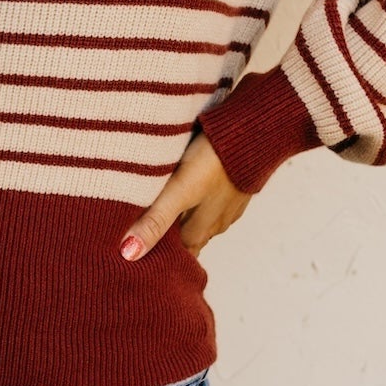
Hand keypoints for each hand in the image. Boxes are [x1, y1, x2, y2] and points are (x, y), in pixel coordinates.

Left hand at [118, 130, 254, 261]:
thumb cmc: (215, 161)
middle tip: (142, 230)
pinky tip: (188, 185)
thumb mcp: (180, 191)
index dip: (160, 254)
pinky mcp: (235, 184)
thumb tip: (129, 253)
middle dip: (169, 237)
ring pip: (201, 217)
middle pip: (188, 237)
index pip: (178, 254)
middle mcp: (217, 222)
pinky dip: (198, 198)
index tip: (139, 254)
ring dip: (183, 216)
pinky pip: (213, 198)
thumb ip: (156, 220)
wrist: (255, 131)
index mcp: (201, 229)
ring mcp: (229, 203)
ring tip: (159, 207)